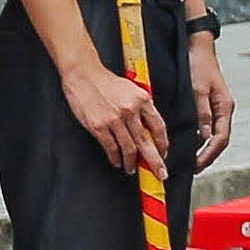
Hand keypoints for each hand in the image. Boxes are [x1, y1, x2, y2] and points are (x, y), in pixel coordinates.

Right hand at [59, 58, 167, 175]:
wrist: (84, 75)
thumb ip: (142, 107)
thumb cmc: (108, 82)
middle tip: (160, 174)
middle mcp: (131, 110)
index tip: (164, 154)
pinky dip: (116, 158)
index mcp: (143, 100)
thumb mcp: (133, 90)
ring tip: (132, 169)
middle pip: (146, 142)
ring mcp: (114, 119)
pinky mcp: (99, 126)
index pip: (159, 127)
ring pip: (129, 148)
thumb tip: (150, 129)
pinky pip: (111, 148)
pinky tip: (118, 162)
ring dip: (132, 163)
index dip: (163, 144)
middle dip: (155, 162)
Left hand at [190, 33, 235, 168]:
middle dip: (209, 156)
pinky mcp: (211, 105)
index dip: (209, 154)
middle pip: (220, 140)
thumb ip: (202, 114)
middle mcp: (224, 109)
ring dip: (206, 149)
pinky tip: (192, 143)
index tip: (198, 165)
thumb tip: (204, 137)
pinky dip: (202, 139)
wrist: (198, 48)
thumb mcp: (198, 90)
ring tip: (193, 161)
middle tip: (195, 168)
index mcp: (225, 106)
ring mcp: (219, 108)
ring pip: (216, 135)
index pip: (221, 138)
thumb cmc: (199, 65)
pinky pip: (210, 127)